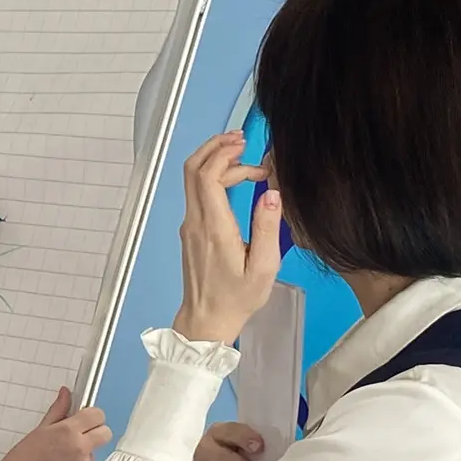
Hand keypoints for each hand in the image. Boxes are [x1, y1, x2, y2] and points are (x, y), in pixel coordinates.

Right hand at [0, 386, 112, 460]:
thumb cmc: (23, 459)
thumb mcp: (40, 429)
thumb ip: (58, 410)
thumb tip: (66, 394)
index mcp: (68, 431)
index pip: (97, 415)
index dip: (92, 415)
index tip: (84, 418)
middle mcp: (80, 448)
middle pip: (105, 433)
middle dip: (96, 431)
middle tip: (80, 434)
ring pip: (96, 451)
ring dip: (86, 450)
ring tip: (63, 455)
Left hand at [173, 133, 281, 343]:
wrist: (205, 320)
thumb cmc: (236, 299)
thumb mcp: (263, 267)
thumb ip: (267, 228)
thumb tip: (272, 193)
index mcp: (213, 228)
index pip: (207, 178)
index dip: (223, 155)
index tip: (245, 148)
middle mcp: (195, 222)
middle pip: (193, 170)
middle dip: (214, 148)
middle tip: (241, 140)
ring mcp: (189, 226)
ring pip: (192, 180)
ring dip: (213, 161)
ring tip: (242, 155)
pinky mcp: (191, 231)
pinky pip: (196, 193)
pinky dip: (212, 177)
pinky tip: (234, 179)